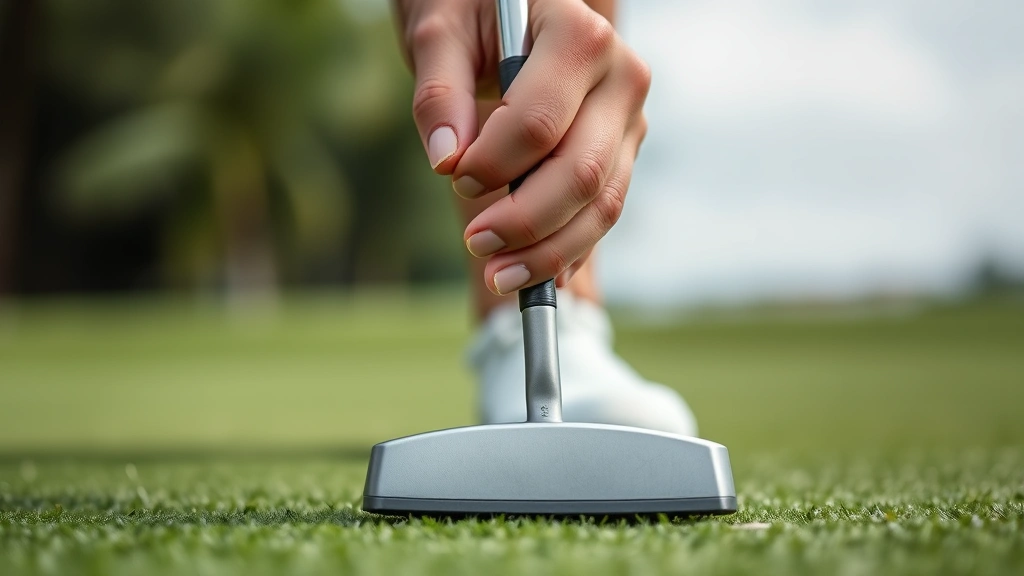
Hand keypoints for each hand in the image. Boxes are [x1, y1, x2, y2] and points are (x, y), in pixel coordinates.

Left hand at [394, 0, 649, 294]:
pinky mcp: (622, 151)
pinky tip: (535, 274)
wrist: (511, 5)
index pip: (540, 124)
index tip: (455, 176)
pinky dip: (569, 248)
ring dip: (550, 250)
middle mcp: (621, 77)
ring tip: (499, 276)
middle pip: (581, 174)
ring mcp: (628, 119)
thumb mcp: (440, 32)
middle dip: (526, 222)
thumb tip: (448, 159)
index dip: (495, 165)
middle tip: (475, 244)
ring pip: (602, 204)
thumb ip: (440, 92)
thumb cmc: (470, 10)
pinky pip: (602, 211)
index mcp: (580, 35)